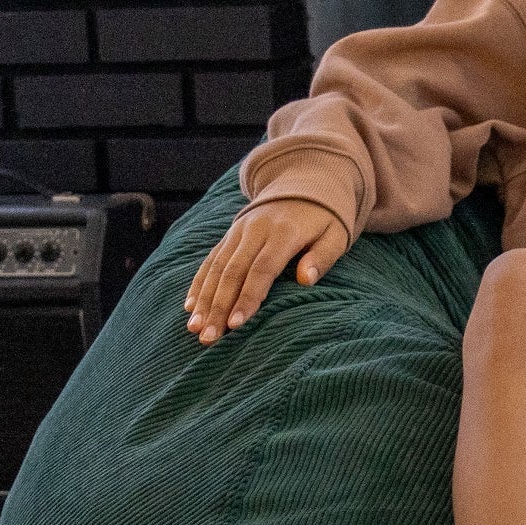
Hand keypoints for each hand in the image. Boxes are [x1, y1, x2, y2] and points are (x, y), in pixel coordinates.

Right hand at [185, 199, 349, 343]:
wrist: (304, 186)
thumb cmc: (324, 221)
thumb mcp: (335, 236)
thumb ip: (322, 258)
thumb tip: (305, 280)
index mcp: (283, 233)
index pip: (262, 269)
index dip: (248, 297)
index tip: (236, 324)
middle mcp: (255, 231)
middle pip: (233, 272)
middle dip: (219, 307)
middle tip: (209, 338)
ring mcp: (238, 232)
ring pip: (216, 268)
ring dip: (204, 299)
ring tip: (195, 329)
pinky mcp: (230, 235)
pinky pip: (210, 260)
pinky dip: (199, 283)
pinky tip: (190, 306)